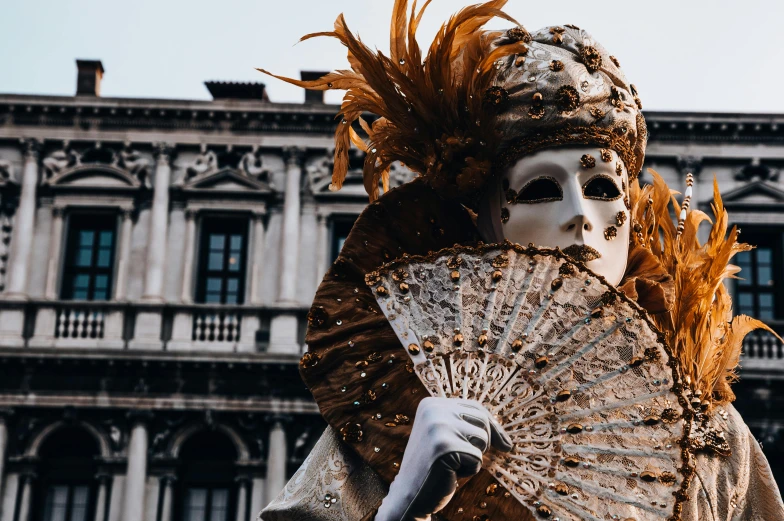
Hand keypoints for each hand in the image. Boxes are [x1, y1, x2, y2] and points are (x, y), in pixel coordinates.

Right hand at [375, 397, 512, 520]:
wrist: (410, 493)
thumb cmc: (433, 466)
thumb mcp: (446, 437)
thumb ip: (468, 427)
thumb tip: (506, 440)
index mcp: (431, 404)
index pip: (475, 407)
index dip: (492, 427)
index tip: (504, 444)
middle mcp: (433, 410)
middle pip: (482, 420)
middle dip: (483, 442)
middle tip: (465, 457)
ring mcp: (438, 427)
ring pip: (483, 439)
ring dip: (474, 456)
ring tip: (453, 463)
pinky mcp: (445, 447)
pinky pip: (477, 458)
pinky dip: (469, 470)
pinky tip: (450, 473)